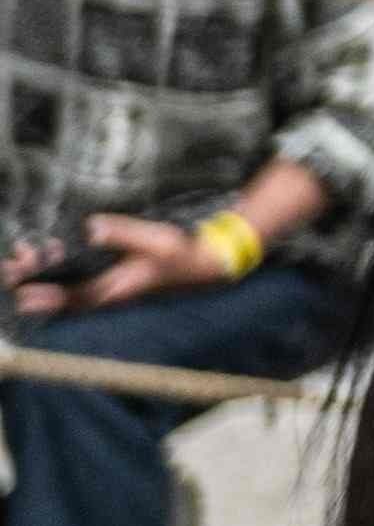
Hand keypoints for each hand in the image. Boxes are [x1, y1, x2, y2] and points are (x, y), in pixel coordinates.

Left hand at [16, 213, 237, 312]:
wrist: (203, 264)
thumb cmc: (181, 252)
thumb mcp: (155, 239)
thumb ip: (122, 233)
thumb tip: (89, 228)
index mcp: (115, 288)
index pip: (71, 297)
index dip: (42, 297)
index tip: (18, 291)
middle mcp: (106, 293)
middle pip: (59, 296)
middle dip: (33, 282)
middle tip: (12, 264)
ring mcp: (107, 287)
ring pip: (64, 288)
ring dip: (42, 275)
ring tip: (23, 254)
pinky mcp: (110, 279)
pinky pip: (75, 280)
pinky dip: (57, 270)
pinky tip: (49, 252)